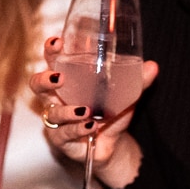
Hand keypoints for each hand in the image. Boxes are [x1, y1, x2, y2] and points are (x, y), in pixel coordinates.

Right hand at [29, 35, 157, 188]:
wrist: (112, 145)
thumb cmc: (110, 112)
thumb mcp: (124, 94)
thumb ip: (137, 80)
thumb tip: (152, 66)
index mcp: (67, 80)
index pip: (52, 61)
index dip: (50, 51)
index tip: (57, 42)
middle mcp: (56, 98)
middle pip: (36, 85)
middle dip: (44, 80)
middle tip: (59, 77)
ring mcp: (57, 120)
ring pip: (51, 113)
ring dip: (67, 111)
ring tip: (86, 110)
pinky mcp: (61, 139)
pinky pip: (64, 134)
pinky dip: (78, 129)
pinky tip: (90, 126)